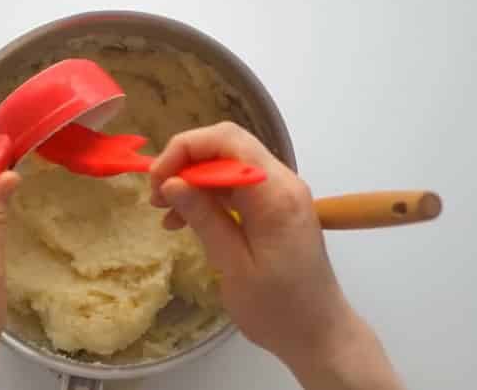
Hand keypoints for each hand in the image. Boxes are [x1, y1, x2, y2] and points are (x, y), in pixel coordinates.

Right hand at [150, 122, 402, 389]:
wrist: (319, 334)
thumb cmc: (278, 309)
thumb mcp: (235, 266)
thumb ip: (206, 219)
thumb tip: (172, 183)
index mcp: (276, 194)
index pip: (228, 142)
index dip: (186, 150)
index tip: (157, 181)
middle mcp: (283, 183)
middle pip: (228, 147)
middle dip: (186, 163)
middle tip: (156, 197)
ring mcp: (282, 194)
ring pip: (230, 166)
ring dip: (194, 182)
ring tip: (165, 212)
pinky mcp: (276, 209)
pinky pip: (238, 188)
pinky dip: (209, 198)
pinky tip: (184, 221)